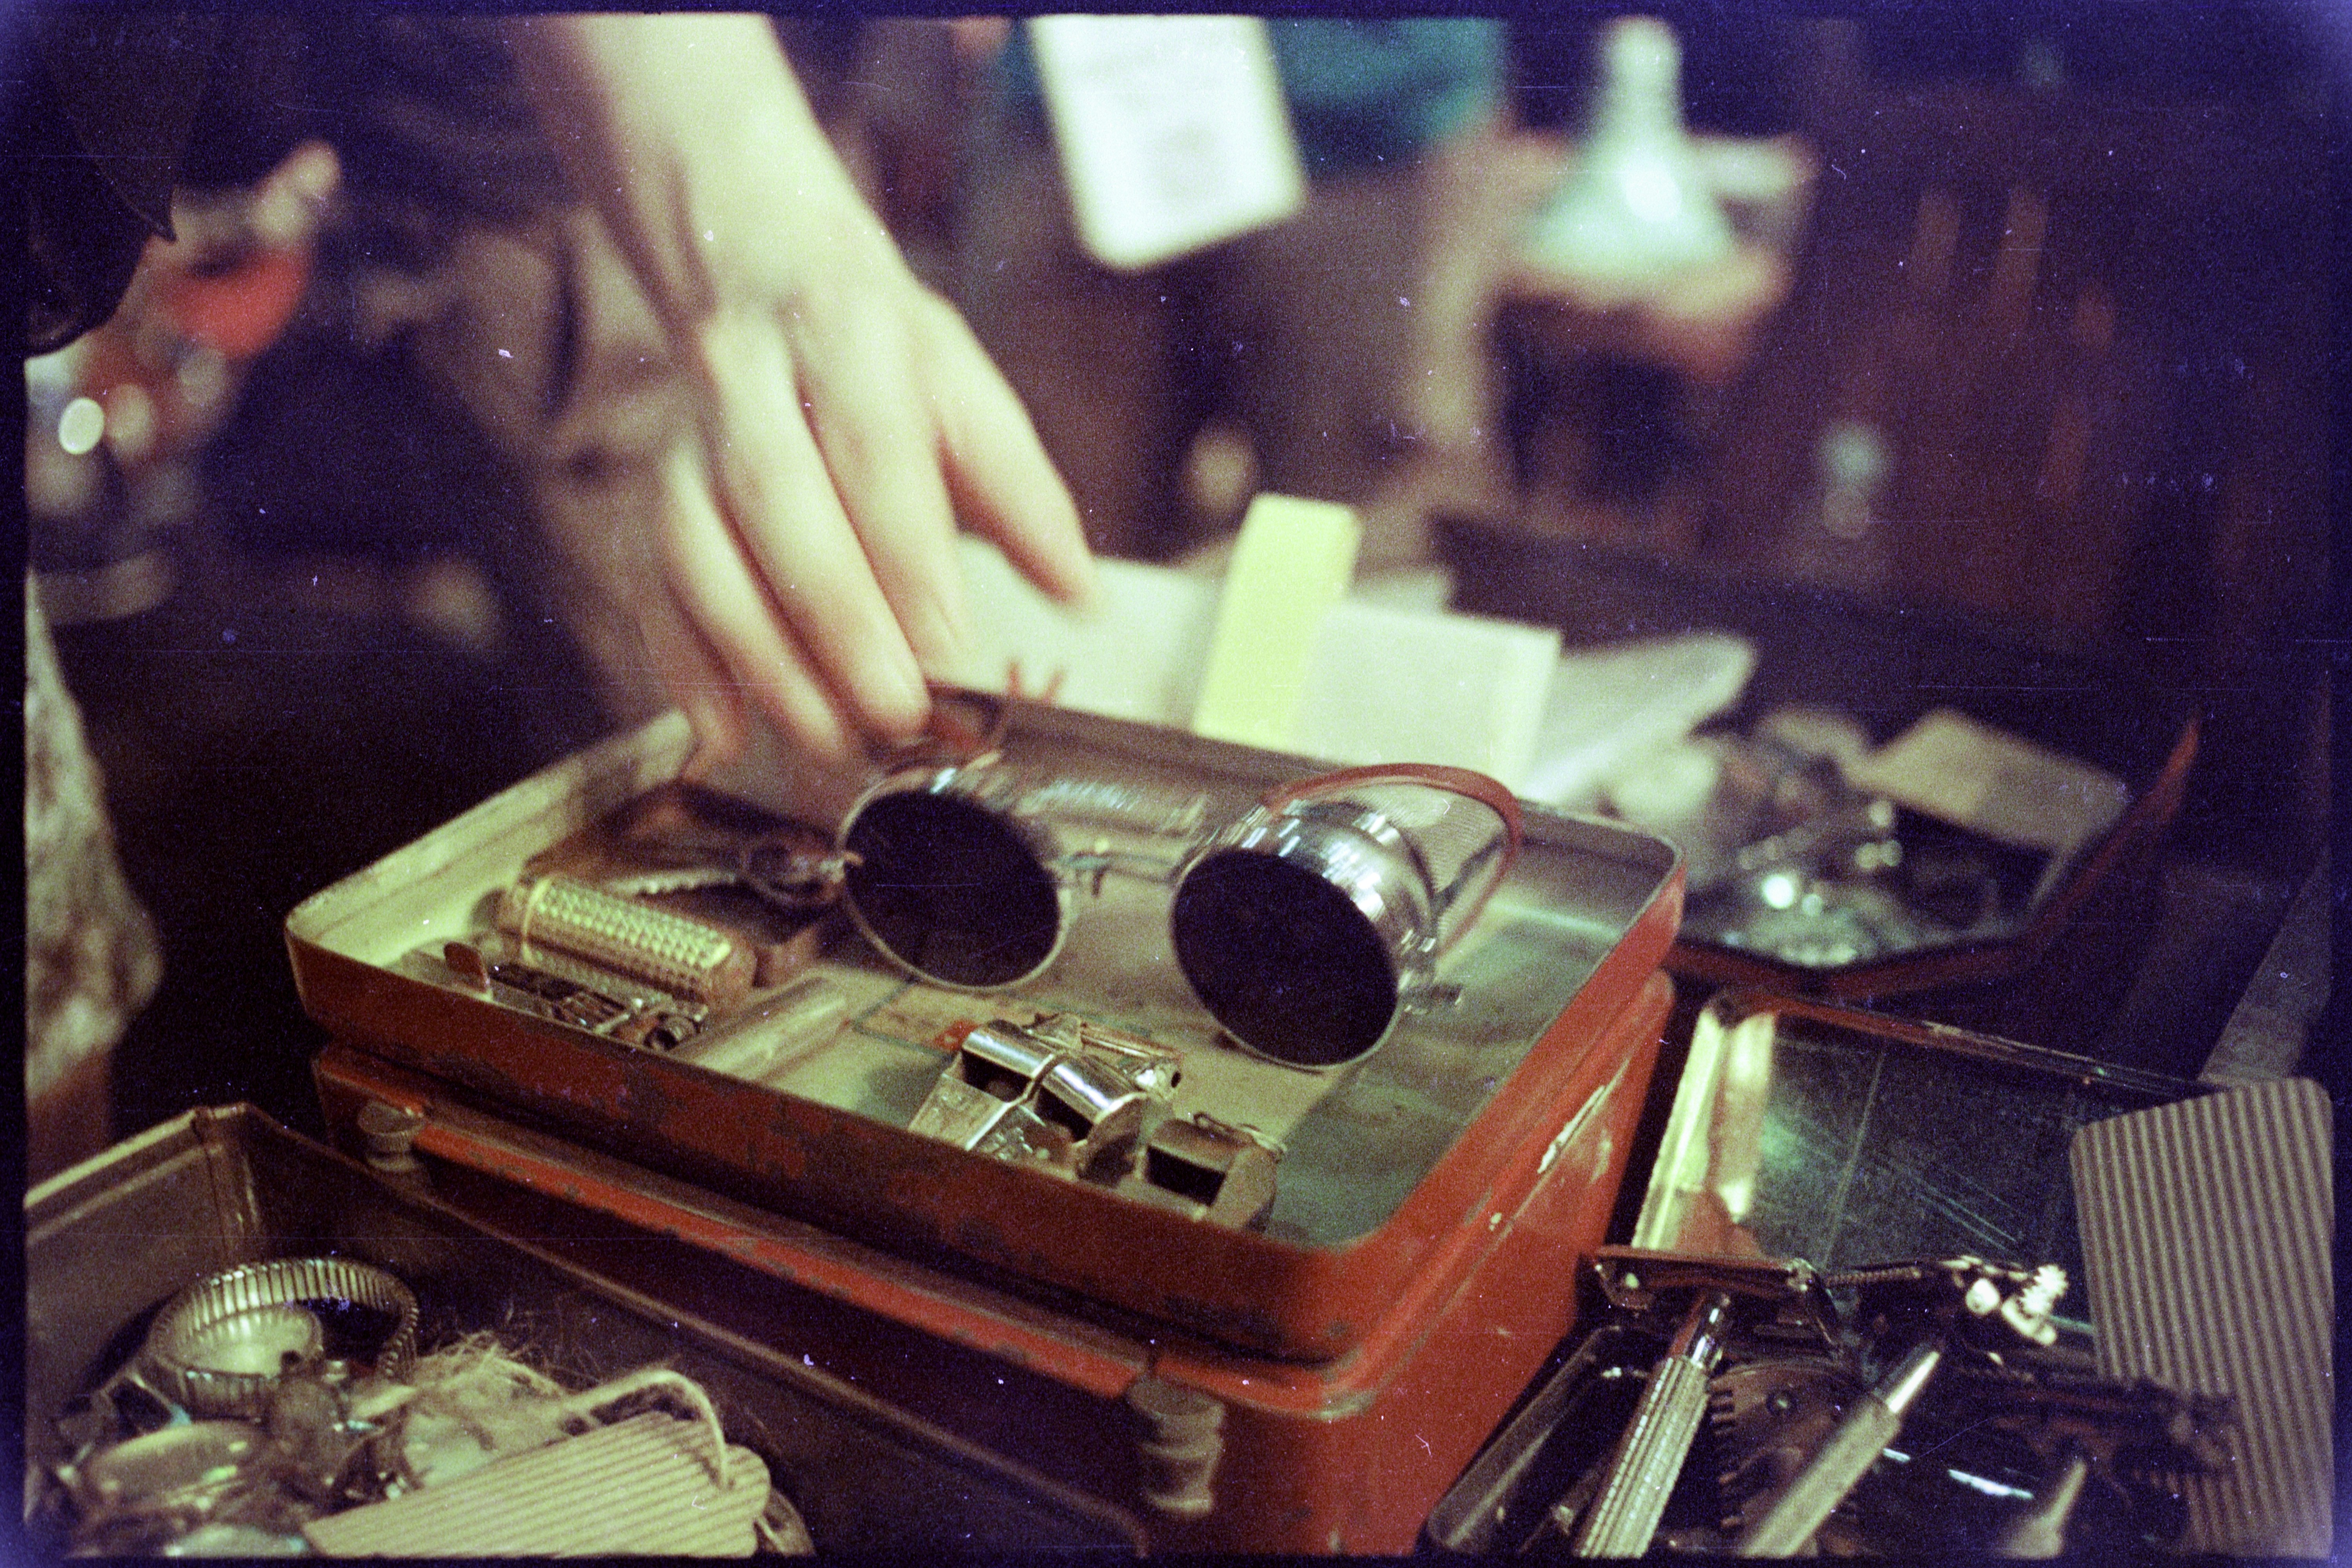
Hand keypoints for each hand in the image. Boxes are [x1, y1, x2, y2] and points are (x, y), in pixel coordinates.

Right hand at [508, 14, 1093, 767]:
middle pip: (778, 504)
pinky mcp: (645, 496)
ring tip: (830, 736)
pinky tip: (730, 733)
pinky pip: (650, 587)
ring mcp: (682, 439)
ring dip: (762, 658)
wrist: (768, 279)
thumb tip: (1081, 595)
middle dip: (836, 619)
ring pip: (700, 553)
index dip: (907, 555)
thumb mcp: (970, 395)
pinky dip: (686, 668)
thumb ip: (1026, 496)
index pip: (874, 450)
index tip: (950, 646)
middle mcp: (745, 377)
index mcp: (844, 334)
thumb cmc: (885, 361)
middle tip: (894, 708)